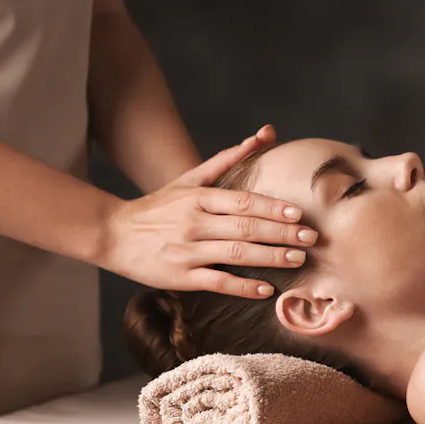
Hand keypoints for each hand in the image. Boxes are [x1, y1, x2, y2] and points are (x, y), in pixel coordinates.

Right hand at [100, 125, 315, 298]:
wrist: (112, 234)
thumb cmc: (159, 206)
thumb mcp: (189, 179)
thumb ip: (228, 159)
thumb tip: (263, 134)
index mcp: (198, 198)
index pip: (243, 202)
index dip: (272, 208)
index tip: (299, 214)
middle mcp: (194, 223)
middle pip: (245, 228)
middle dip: (281, 233)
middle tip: (311, 238)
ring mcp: (187, 251)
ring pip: (236, 255)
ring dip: (270, 258)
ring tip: (298, 259)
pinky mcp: (180, 277)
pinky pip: (217, 282)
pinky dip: (243, 287)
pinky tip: (266, 289)